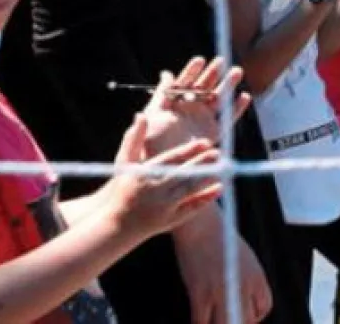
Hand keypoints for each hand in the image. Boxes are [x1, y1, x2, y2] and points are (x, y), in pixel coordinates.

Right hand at [102, 115, 222, 240]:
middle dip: (202, 163)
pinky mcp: (171, 220)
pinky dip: (206, 198)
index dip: (189, 151)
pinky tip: (220, 188)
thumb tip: (141, 115)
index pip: (171, 160)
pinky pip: (192, 208)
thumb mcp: (125, 163)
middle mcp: (155, 191)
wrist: (116, 225)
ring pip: (190, 190)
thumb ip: (134, 139)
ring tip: (223, 167)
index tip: (205, 142)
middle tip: (219, 152)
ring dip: (207, 178)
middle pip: (184, 174)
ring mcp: (164, 207)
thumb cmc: (122, 189)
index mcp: (144, 175)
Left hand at [142, 57, 250, 155]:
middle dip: (213, 73)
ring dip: (228, 85)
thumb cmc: (150, 143)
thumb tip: (167, 74)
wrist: (160, 167)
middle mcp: (191, 110)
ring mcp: (203, 120)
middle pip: (205, 87)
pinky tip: (244, 96)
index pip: (185, 83)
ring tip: (237, 71)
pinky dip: (236, 108)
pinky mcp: (213, 133)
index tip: (200, 60)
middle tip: (221, 61)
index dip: (192, 71)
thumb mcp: (153, 115)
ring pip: (218, 99)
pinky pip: (227, 119)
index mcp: (175, 104)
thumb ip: (161, 95)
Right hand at [173, 216, 272, 323]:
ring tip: (211, 320)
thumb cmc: (218, 237)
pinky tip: (197, 320)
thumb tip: (241, 297)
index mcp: (257, 276)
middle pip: (246, 320)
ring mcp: (222, 290)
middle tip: (224, 319)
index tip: (242, 315)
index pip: (264, 308)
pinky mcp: (200, 293)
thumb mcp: (243, 257)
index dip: (253, 317)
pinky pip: (201, 322)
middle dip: (236, 323)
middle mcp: (243, 285)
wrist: (199, 224)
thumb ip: (246, 278)